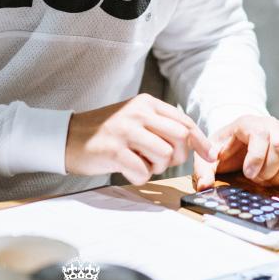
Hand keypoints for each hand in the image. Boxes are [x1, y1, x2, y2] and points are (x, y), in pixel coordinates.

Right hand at [65, 93, 216, 185]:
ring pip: (164, 155)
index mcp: (146, 103)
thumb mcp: (135, 118)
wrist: (68, 137)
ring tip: (138, 161)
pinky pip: (143, 171)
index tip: (210, 156)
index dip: (200, 141)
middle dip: (177, 156)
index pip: (183, 121)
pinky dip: (139, 176)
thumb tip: (195, 143)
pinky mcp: (114, 150)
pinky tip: (126, 168)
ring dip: (156, 167)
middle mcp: (137, 112)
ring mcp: (125, 130)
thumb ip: (161, 126)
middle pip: (180, 138)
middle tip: (159, 160)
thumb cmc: (107, 132)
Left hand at [193, 114, 278, 190]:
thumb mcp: (208, 158)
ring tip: (269, 180)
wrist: (238, 144)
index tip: (248, 175)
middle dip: (269, 170)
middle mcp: (272, 124)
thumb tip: (204, 186)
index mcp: (248, 122)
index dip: (257, 158)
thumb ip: (203, 170)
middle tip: (258, 180)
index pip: (261, 134)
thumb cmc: (224, 151)